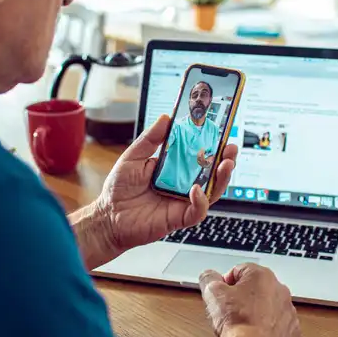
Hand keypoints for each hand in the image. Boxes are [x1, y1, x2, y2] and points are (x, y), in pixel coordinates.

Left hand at [95, 114, 237, 254]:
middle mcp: (182, 185)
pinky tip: (196, 189)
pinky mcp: (178, 218)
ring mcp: (182, 201)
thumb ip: (150, 139)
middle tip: (230, 148)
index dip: (212, 145)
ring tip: (225, 164)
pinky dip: (200, 201)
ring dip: (221, 179)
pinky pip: (197, 211)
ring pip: (211, 192)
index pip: (198, 155)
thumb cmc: (118, 189)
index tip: (220, 132)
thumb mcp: (133, 156)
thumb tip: (166, 118)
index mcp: (174, 168)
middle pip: (211, 173)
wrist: (107, 216)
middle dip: (225, 160)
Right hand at [199, 264, 299, 336]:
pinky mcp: (292, 331)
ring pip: (267, 307)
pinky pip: (277, 325)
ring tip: (241, 326)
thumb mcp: (212, 293)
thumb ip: (208, 278)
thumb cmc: (236, 322)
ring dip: (255, 313)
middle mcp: (280, 289)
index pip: (239, 271)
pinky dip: (267, 329)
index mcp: (261, 275)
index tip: (220, 297)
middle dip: (241, 298)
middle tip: (229, 311)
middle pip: (255, 289)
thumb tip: (209, 276)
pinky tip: (254, 336)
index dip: (225, 284)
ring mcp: (289, 310)